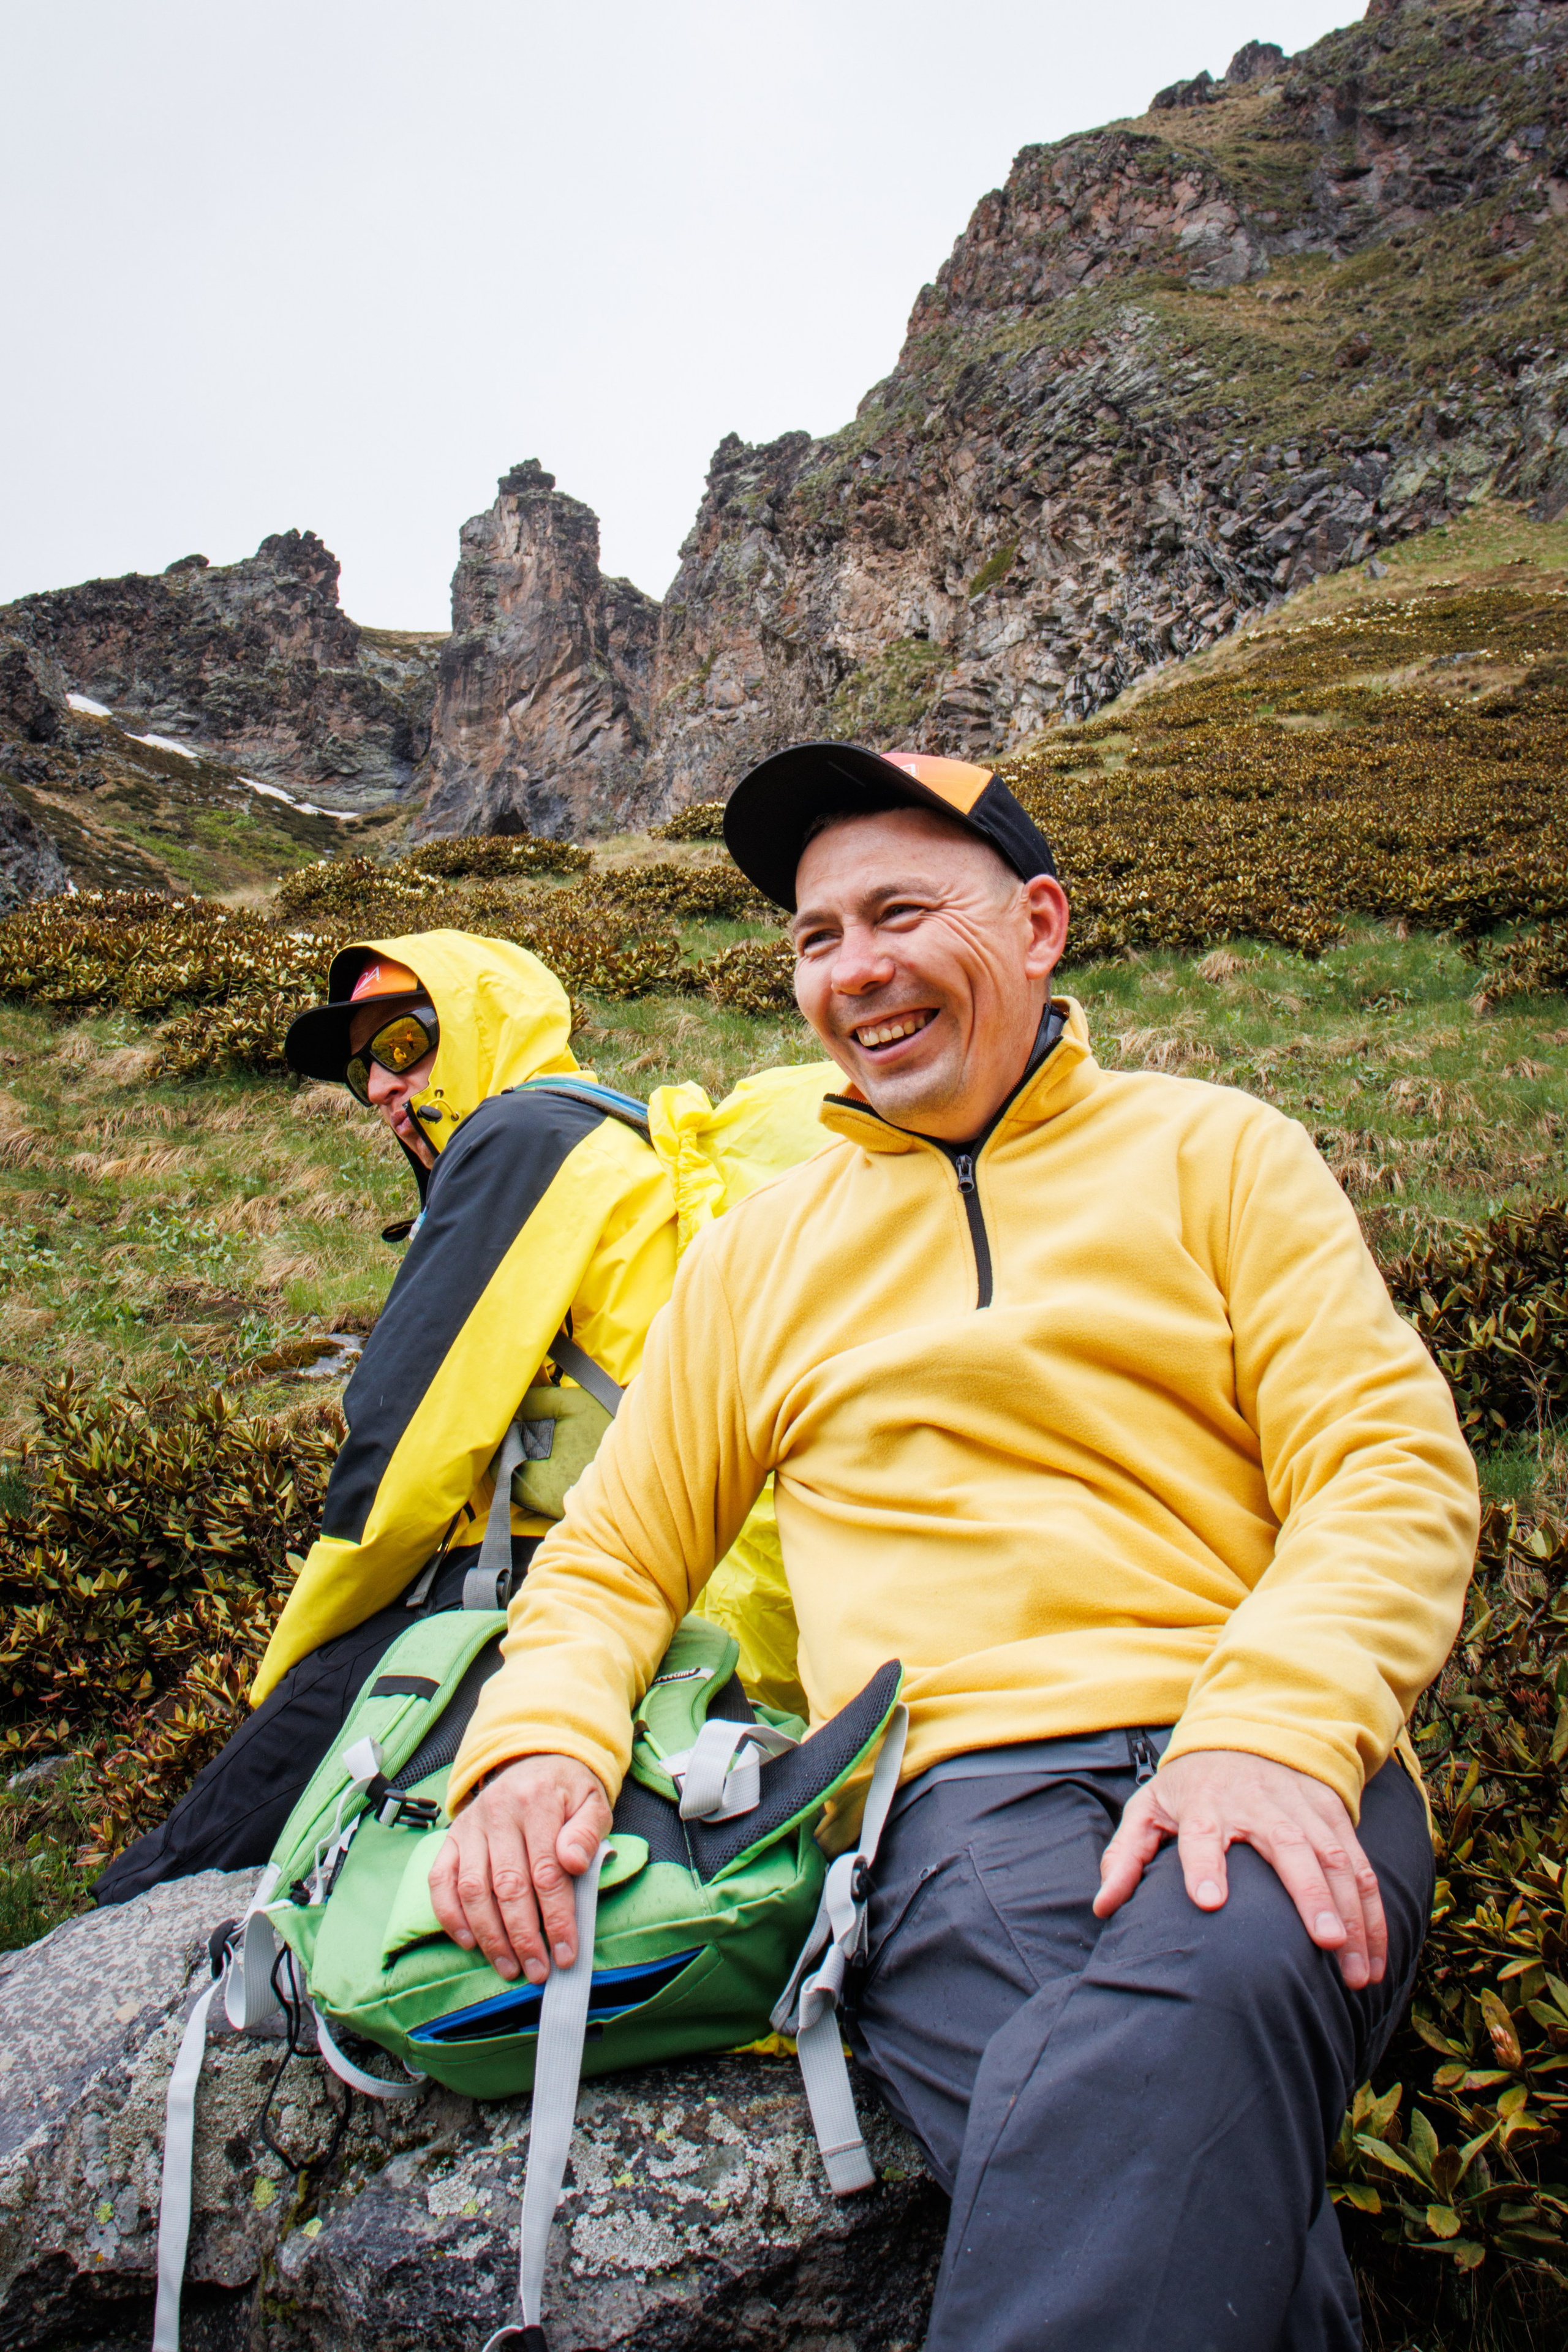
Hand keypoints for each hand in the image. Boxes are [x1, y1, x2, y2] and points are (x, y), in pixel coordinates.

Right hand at [429, 1754, 610, 1984]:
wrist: (536, 1758)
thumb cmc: (568, 1791)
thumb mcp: (592, 1802)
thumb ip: (587, 1832)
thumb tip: (575, 1863)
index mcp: (537, 1802)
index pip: (546, 1871)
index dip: (557, 1918)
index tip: (567, 1953)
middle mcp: (499, 1812)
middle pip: (508, 1886)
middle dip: (524, 1936)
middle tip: (538, 1970)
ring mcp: (471, 1825)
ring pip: (473, 1889)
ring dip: (490, 1935)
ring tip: (509, 1966)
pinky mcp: (452, 1837)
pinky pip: (440, 1880)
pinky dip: (450, 1915)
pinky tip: (470, 1942)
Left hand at [1092, 1748, 1386, 1990]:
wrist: (1248, 1729)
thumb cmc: (1193, 1784)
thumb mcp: (1150, 1807)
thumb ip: (1126, 1855)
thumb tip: (1104, 1904)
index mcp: (1205, 1804)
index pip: (1202, 1833)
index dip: (1203, 1863)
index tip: (1207, 1901)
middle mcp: (1258, 1805)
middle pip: (1287, 1848)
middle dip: (1310, 1896)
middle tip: (1324, 1945)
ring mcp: (1302, 1810)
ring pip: (1335, 1861)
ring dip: (1352, 1915)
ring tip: (1357, 1971)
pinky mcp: (1333, 1817)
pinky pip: (1360, 1866)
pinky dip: (1373, 1912)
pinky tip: (1376, 1956)